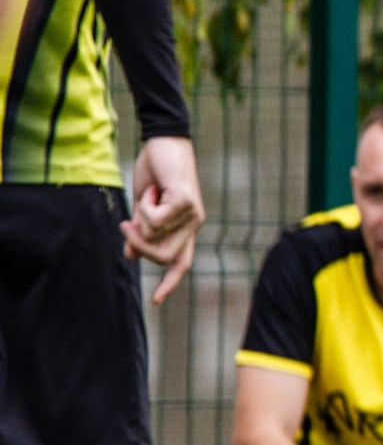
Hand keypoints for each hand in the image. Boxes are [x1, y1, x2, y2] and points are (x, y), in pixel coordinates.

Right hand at [123, 135, 204, 303]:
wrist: (164, 143)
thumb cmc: (155, 173)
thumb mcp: (142, 207)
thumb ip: (140, 231)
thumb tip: (132, 257)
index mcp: (184, 229)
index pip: (181, 263)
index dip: (169, 282)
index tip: (156, 301)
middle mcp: (193, 225)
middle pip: (163, 256)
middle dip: (139, 245)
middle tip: (127, 224)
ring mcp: (193, 215)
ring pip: (156, 238)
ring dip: (140, 220)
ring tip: (148, 197)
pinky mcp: (187, 203)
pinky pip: (155, 219)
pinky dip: (145, 206)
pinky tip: (153, 189)